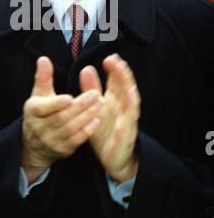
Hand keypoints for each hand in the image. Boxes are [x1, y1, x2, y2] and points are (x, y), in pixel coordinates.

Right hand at [22, 56, 102, 182]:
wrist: (34, 145)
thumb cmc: (40, 113)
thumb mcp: (39, 95)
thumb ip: (43, 77)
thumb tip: (43, 59)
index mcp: (33, 111)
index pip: (44, 108)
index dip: (57, 104)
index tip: (70, 97)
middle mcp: (40, 128)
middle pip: (61, 117)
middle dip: (79, 106)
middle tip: (95, 94)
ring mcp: (51, 140)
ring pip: (70, 129)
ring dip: (86, 117)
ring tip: (100, 104)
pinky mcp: (62, 150)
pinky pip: (75, 141)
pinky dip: (86, 131)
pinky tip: (97, 121)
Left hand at [79, 54, 140, 182]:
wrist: (113, 160)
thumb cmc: (104, 132)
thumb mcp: (94, 108)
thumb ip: (91, 89)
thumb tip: (86, 68)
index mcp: (115, 100)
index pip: (117, 81)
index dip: (115, 69)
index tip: (110, 57)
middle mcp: (123, 108)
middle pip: (125, 88)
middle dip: (122, 74)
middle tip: (116, 61)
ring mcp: (127, 122)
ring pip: (131, 102)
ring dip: (128, 88)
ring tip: (125, 76)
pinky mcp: (126, 136)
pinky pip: (128, 124)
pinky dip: (129, 113)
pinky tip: (129, 101)